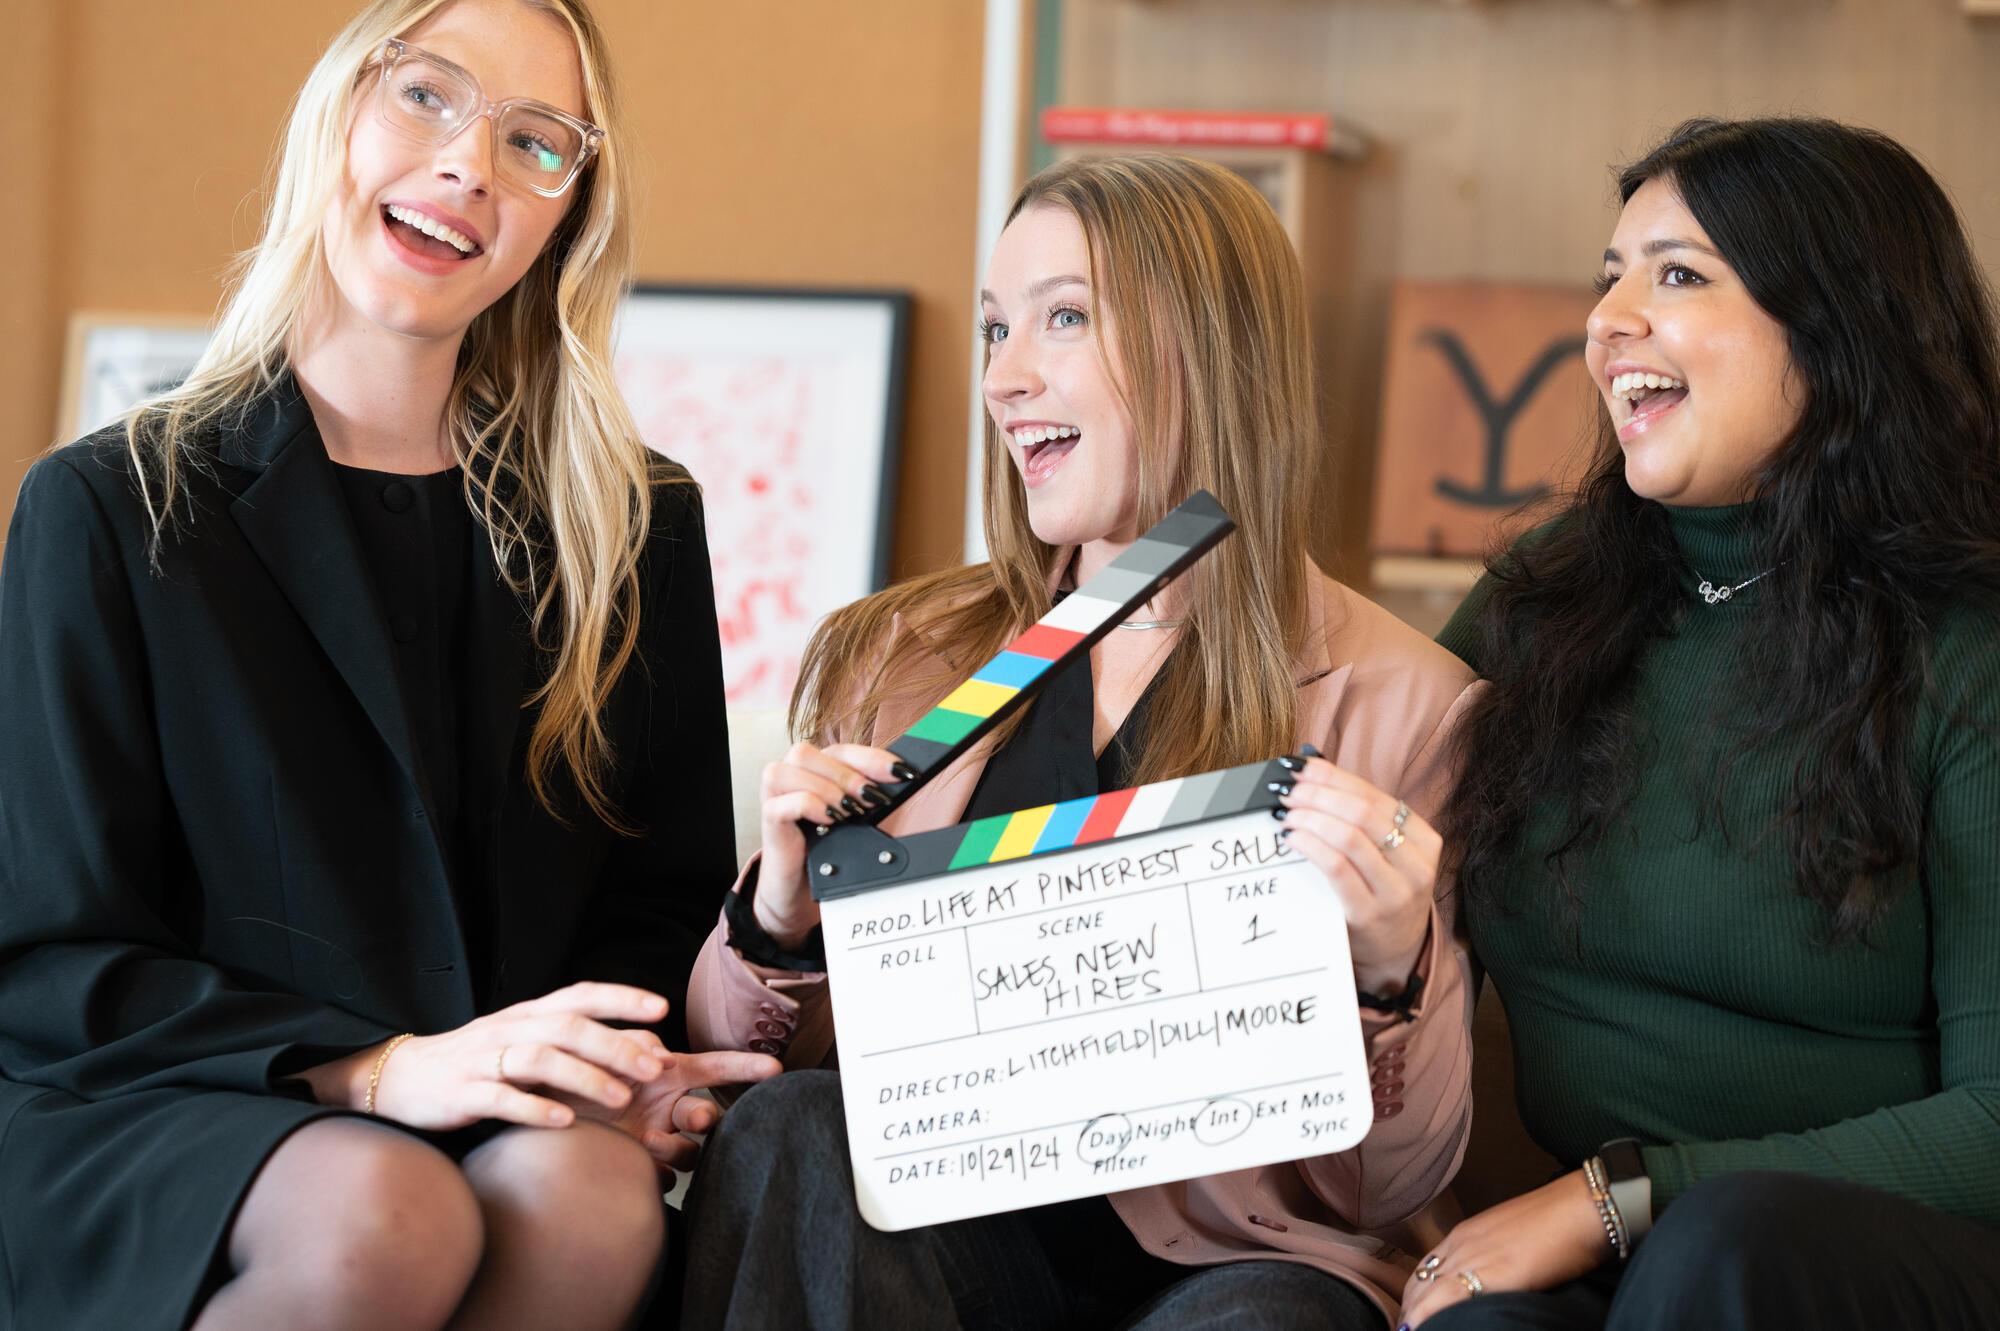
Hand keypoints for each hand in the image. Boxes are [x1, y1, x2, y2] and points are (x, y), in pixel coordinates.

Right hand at [315, 982, 677, 1130]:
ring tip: (621, 1099)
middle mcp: (509, 1029)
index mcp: (528, 1014)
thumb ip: (570, 1041)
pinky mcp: (462, 1094)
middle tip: (656, 1068)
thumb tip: (639, 1048)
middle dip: (617, 1045)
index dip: (621, 998)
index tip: (661, 1007)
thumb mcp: (523, 1040)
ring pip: (541, 1060)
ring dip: (585, 1077)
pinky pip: (502, 1099)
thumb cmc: (478, 1061)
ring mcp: (484, 1060)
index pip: (580, 995)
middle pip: (569, 1028)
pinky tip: (566, 1123)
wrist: (401, 1077)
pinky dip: (536, 1110)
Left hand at [563, 1034, 781, 1174]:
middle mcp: (665, 1109)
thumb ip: (635, 1047)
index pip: (714, 1068)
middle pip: (705, 1116)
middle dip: (705, 1117)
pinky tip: (632, 1163)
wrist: (533, 1119)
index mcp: (665, 1075)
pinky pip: (665, 1179)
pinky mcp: (639, 1171)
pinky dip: (654, 1173)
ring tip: (643, 1140)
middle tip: (693, 1118)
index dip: (744, 1067)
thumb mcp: (602, 1052)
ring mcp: (655, 1142)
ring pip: (690, 1153)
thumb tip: (667, 1054)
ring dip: (675, 1147)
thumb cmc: (568, 1078)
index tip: (774, 1069)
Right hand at [753, 741, 905, 949]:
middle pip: (812, 751)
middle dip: (850, 773)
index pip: (840, 749)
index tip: (902, 772)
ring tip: (850, 811)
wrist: (799, 887)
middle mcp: (791, 774)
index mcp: (813, 768)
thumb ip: (867, 796)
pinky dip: (810, 804)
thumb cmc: (826, 848)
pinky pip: (784, 800)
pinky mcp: (769, 817)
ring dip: (829, 785)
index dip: (872, 757)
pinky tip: (829, 819)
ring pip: (795, 765)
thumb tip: (902, 780)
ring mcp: (774, 793)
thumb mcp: (853, 818)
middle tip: (874, 798)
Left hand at [1276, 756, 1437, 992]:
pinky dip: (1310, 845)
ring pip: (1349, 837)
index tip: (1300, 768)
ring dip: (1311, 817)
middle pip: (1362, 812)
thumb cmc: (1382, 890)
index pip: (1374, 795)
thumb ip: (1358, 812)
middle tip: (1288, 790)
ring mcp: (1395, 892)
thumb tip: (1310, 764)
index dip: (1333, 777)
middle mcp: (1416, 865)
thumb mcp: (1386, 852)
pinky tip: (1293, 838)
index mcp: (1424, 840)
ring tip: (1287, 812)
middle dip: (1318, 794)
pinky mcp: (1368, 914)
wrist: (1395, 952)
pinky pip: (1336, 868)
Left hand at [1399, 1171, 1610, 1326]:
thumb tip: (1491, 1283)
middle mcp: (1461, 1244)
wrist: (1580, 1209)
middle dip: (1410, 1311)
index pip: (1425, 1268)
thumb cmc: (1557, 1225)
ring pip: (1424, 1291)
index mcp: (1465, 1234)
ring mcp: (1471, 1257)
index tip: (1414, 1317)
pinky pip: (1443, 1299)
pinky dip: (1426, 1316)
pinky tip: (1420, 1330)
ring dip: (1415, 1316)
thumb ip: (1494, 1259)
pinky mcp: (1489, 1274)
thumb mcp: (1512, 1240)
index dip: (1416, 1295)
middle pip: (1418, 1282)